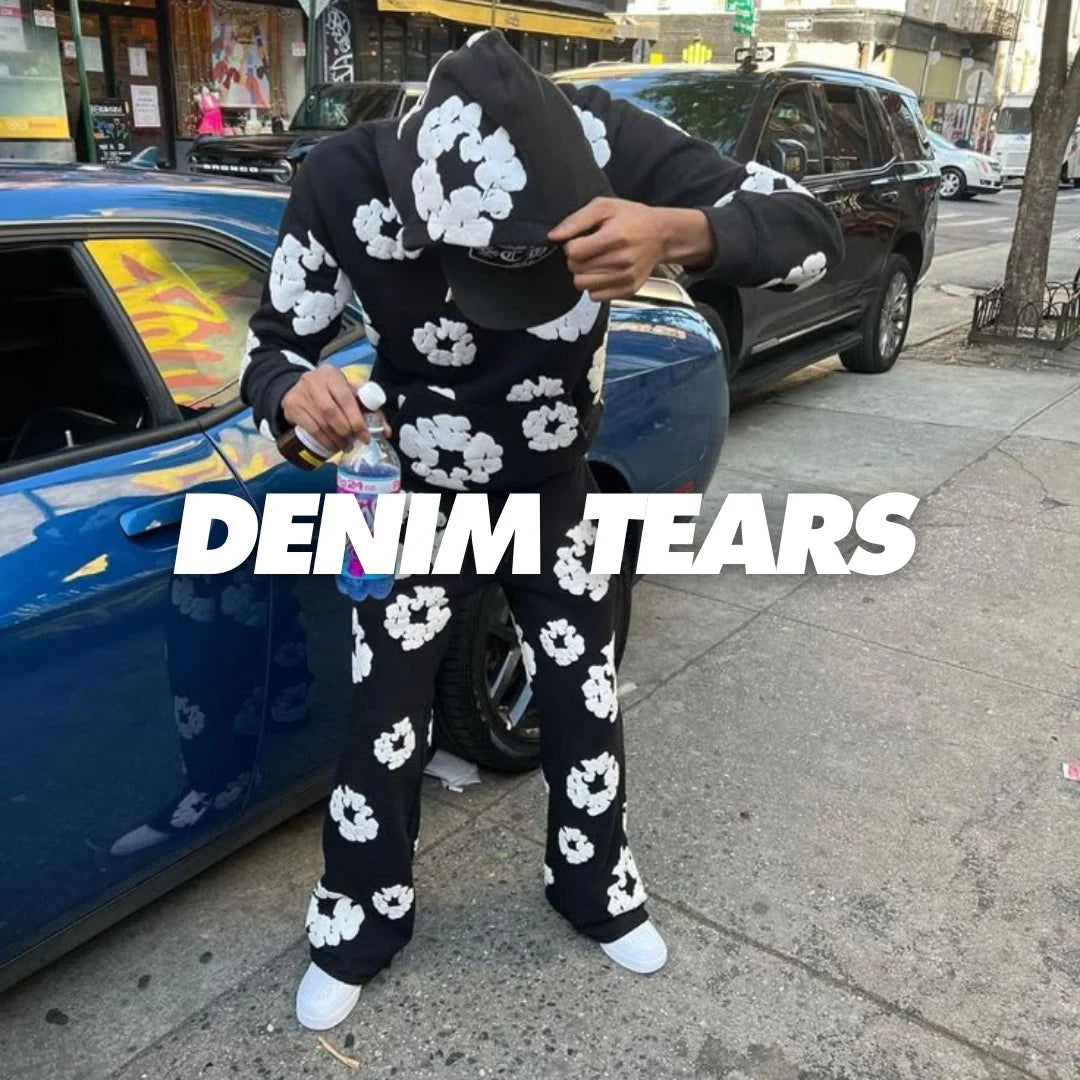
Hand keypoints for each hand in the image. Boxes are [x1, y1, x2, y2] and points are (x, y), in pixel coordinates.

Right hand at [282, 365, 369, 452]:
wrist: (301, 389)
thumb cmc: (332, 393)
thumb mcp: (349, 395)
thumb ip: (368, 410)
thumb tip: (385, 432)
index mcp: (332, 374)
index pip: (346, 399)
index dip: (357, 420)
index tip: (365, 437)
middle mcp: (313, 380)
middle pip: (331, 412)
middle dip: (345, 431)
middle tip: (353, 443)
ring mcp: (299, 393)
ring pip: (320, 422)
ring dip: (335, 439)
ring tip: (344, 447)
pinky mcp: (291, 406)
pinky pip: (309, 428)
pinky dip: (323, 440)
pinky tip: (331, 446)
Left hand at [549, 199, 716, 300]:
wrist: (660, 235)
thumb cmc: (632, 218)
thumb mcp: (604, 207)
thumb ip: (576, 220)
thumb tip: (553, 236)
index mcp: (615, 237)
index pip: (573, 252)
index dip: (571, 245)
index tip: (581, 240)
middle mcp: (622, 260)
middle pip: (576, 270)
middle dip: (577, 259)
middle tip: (590, 250)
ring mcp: (625, 278)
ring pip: (583, 285)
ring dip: (584, 274)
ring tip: (596, 261)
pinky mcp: (627, 290)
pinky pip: (595, 297)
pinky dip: (595, 286)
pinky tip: (603, 272)